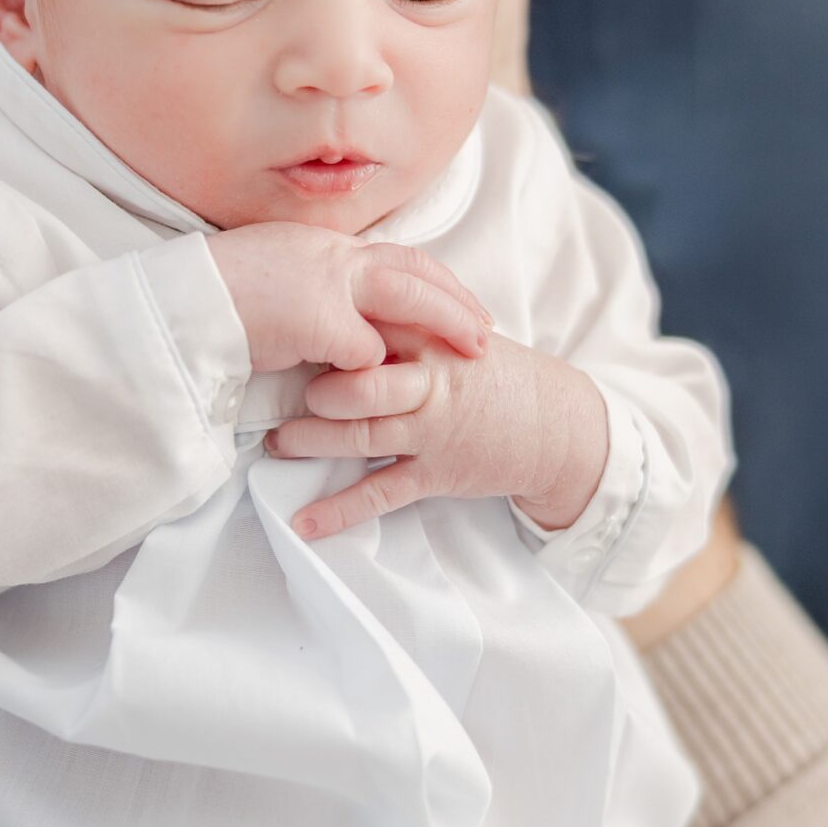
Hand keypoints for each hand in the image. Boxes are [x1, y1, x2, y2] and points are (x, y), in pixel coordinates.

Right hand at [209, 225, 488, 377]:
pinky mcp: (322, 322)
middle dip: (456, 299)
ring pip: (408, 298)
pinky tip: (391, 388)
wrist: (179, 305)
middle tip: (486, 327)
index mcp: (319, 246)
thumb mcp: (270, 283)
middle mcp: (331, 256)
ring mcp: (329, 285)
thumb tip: (335, 314)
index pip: (392, 254)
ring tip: (473, 352)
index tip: (458, 297)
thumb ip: (309, 289)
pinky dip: (378, 373)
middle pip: (414, 269)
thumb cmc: (212, 302)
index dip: (431, 279)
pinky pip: (365, 354)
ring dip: (444, 324)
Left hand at [265, 328, 607, 542]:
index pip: (370, 325)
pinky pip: (381, 494)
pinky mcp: (436, 472)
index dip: (326, 329)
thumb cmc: (489, 374)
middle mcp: (428, 383)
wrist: (551, 423)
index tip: (284, 330)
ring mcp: (431, 430)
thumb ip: (399, 320)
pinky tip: (305, 522)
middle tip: (281, 393)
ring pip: (361, 436)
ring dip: (312, 442)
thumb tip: (335, 304)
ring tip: (276, 444)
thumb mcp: (451, 333)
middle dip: (316, 391)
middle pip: (359, 384)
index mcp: (429, 338)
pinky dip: (340, 511)